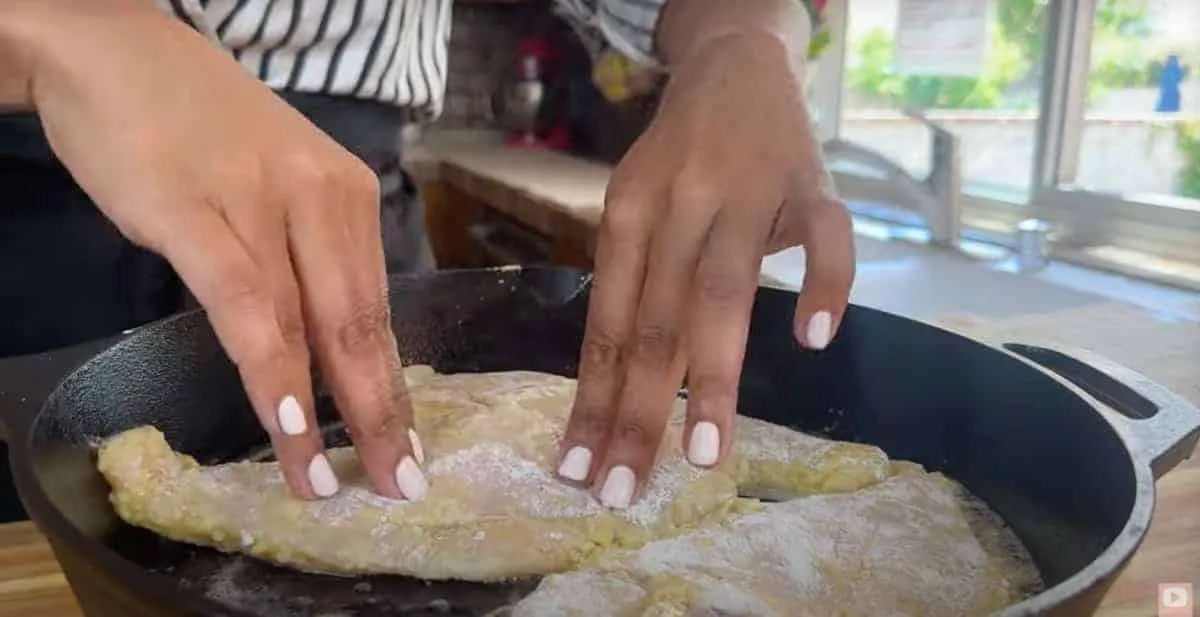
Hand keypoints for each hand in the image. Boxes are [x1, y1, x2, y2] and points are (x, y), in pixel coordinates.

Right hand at [11, 3, 425, 500]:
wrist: (115, 52)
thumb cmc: (200, 129)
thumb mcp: (276, 187)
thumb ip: (304, 258)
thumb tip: (328, 344)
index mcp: (347, 196)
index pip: (378, 309)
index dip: (394, 387)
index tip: (411, 447)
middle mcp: (321, 198)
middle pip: (359, 325)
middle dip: (382, 416)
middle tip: (401, 484)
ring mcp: (260, 203)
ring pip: (306, 325)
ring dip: (323, 416)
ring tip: (334, 482)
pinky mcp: (195, 211)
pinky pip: (244, 305)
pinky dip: (268, 371)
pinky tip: (286, 426)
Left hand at [556, 33, 854, 506]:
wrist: (735, 64)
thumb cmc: (678, 156)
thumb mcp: (634, 207)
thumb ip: (632, 285)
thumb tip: (611, 387)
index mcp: (629, 215)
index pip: (607, 325)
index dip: (592, 400)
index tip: (578, 468)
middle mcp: (680, 207)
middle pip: (655, 323)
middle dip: (637, 413)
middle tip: (624, 489)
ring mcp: (749, 194)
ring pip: (725, 291)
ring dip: (714, 376)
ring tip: (706, 452)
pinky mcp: (812, 185)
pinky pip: (828, 238)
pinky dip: (825, 285)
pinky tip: (815, 340)